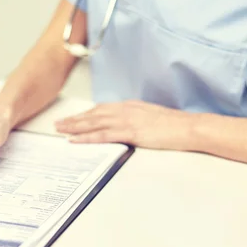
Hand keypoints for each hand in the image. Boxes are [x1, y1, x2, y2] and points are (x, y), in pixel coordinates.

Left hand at [55, 100, 194, 149]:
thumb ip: (138, 120)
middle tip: (58, 124)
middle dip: (74, 119)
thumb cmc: (174, 126)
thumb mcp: (152, 118)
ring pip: (94, 122)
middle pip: (93, 114)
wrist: (188, 127)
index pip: (102, 109)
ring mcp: (127, 120)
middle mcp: (125, 110)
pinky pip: (103, 135)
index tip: (74, 118)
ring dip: (75, 127)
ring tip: (60, 130)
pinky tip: (75, 140)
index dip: (86, 114)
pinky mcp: (130, 132)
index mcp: (131, 106)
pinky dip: (87, 137)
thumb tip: (128, 127)